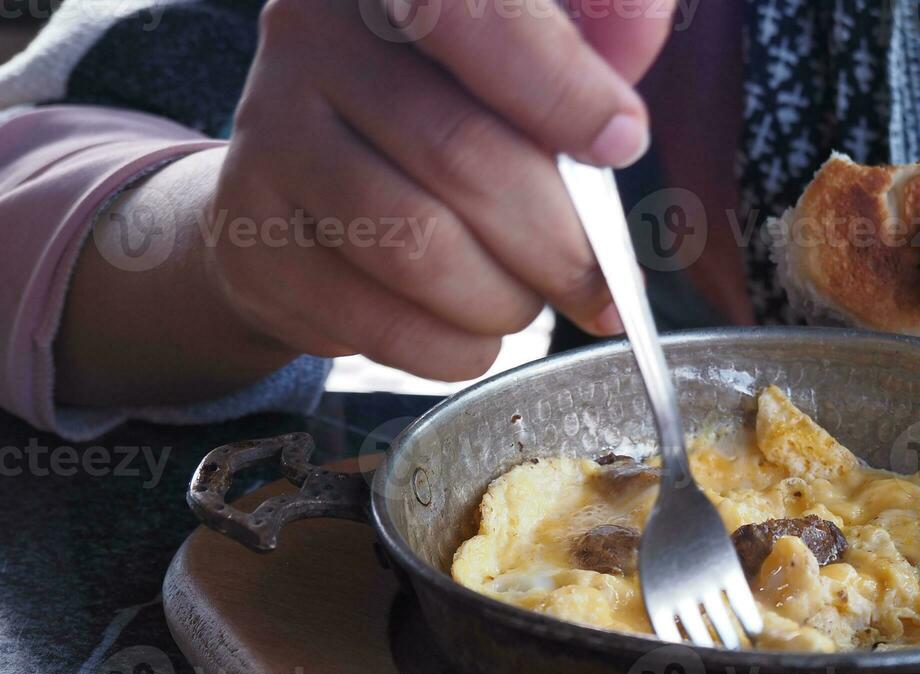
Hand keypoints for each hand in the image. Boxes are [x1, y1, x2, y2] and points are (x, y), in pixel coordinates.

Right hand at [207, 0, 672, 379]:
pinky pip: (377, 319)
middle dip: (559, 243)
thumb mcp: (517, 64)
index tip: (623, 142)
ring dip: (505, 302)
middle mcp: (311, 36)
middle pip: (462, 155)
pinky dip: (452, 347)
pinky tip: (474, 336)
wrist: (303, 189)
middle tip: (604, 286)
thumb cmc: (441, 118)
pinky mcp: (249, 235)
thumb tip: (622, 126)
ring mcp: (268, 135)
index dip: (561, 87)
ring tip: (528, 306)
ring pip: (418, 247)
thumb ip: (582, 62)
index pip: (476, 16)